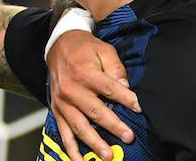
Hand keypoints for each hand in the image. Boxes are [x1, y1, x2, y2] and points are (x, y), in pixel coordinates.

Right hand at [47, 30, 139, 160]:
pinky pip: (64, 133)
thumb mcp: (104, 50)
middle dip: (113, 126)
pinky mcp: (57, 110)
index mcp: (85, 73)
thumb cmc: (85, 49)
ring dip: (94, 143)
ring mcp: (63, 103)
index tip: (139, 108)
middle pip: (95, 112)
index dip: (126, 99)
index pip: (109, 89)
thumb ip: (116, 68)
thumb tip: (126, 87)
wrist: (58, 46)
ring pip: (79, 126)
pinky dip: (71, 149)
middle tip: (128, 137)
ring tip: (107, 155)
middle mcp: (72, 90)